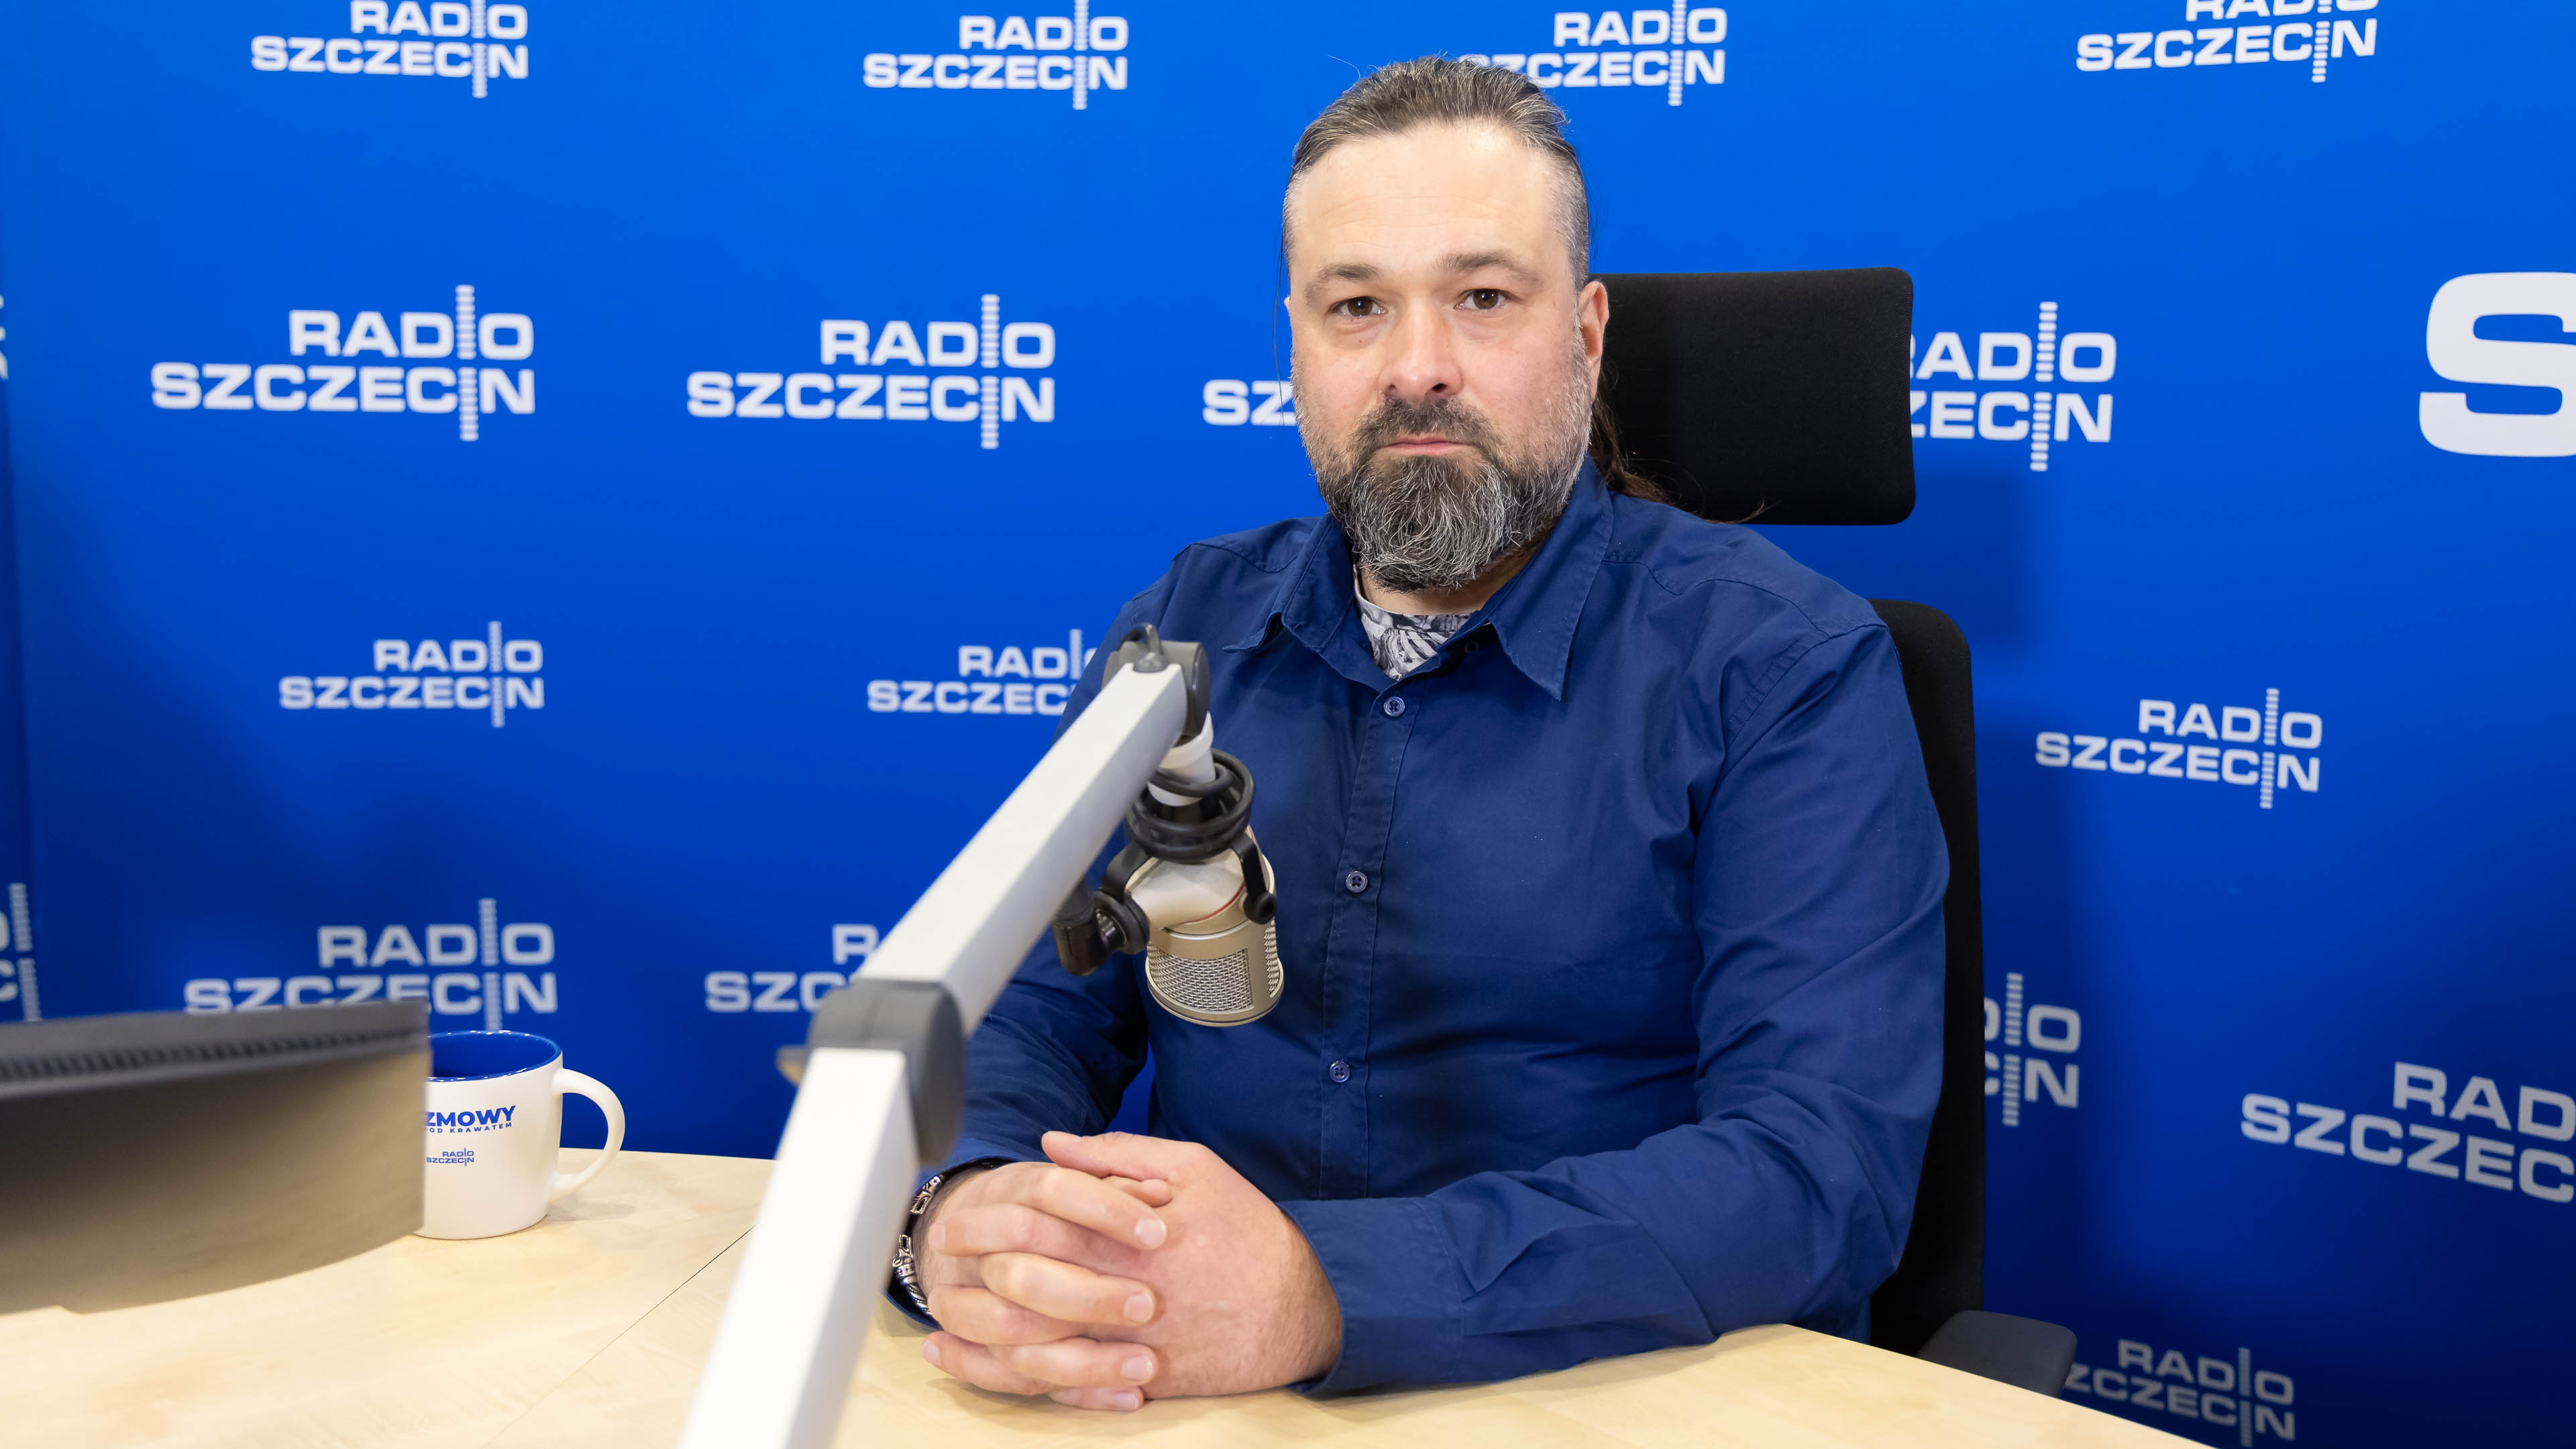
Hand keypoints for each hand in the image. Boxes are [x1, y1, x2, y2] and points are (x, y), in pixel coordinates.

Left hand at [924, 1132, 1341, 1406]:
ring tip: (941, 1328)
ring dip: (982, 1342)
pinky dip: (1023, 1383)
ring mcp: (1130, 1343)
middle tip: (939, 1269)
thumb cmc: (1248, 1234)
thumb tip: (1054, 1143)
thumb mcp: (1195, 1170)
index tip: (955, 1221)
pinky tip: (990, 1371)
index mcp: (1128, 1238)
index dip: (987, 1225)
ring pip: (1038, 1348)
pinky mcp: (1141, 1379)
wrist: (1302, 1307)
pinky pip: (1071, 1387)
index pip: (1038, 1228)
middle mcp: (1121, 1293)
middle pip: (1025, 1292)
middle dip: (971, 1280)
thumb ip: (1118, 1155)